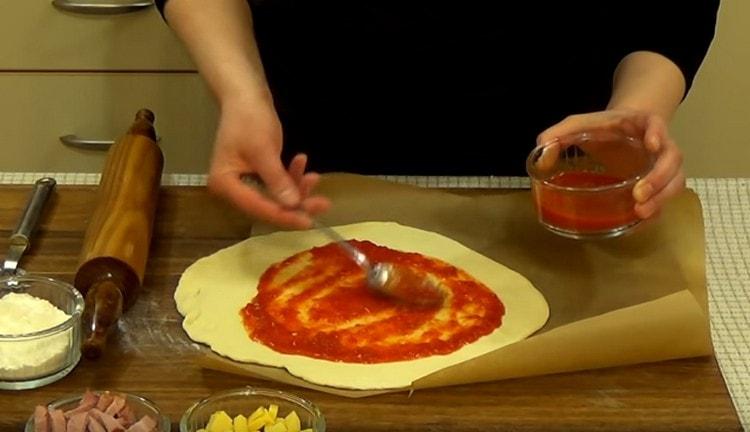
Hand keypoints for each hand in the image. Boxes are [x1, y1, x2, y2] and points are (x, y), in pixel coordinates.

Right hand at [206, 98, 330, 228]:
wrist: (246, 95)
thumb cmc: (249, 119)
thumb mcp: (264, 150)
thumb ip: (277, 180)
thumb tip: (293, 205)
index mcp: (224, 184)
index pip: (258, 208)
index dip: (284, 216)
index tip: (309, 221)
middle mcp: (231, 189)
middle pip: (268, 207)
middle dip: (296, 204)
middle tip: (323, 203)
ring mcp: (244, 182)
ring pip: (276, 197)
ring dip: (297, 189)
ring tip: (314, 176)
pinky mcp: (256, 176)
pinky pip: (277, 184)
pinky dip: (291, 177)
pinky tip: (301, 161)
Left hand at [537, 109, 684, 218]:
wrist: (620, 131)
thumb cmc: (601, 128)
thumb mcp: (578, 124)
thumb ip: (559, 134)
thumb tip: (541, 152)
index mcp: (641, 125)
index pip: (657, 124)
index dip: (659, 133)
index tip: (652, 145)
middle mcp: (659, 146)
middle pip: (672, 160)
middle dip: (659, 178)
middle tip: (639, 195)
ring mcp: (661, 166)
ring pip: (675, 182)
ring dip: (661, 198)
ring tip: (640, 213)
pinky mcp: (658, 185)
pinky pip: (664, 199)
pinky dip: (655, 212)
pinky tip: (638, 223)